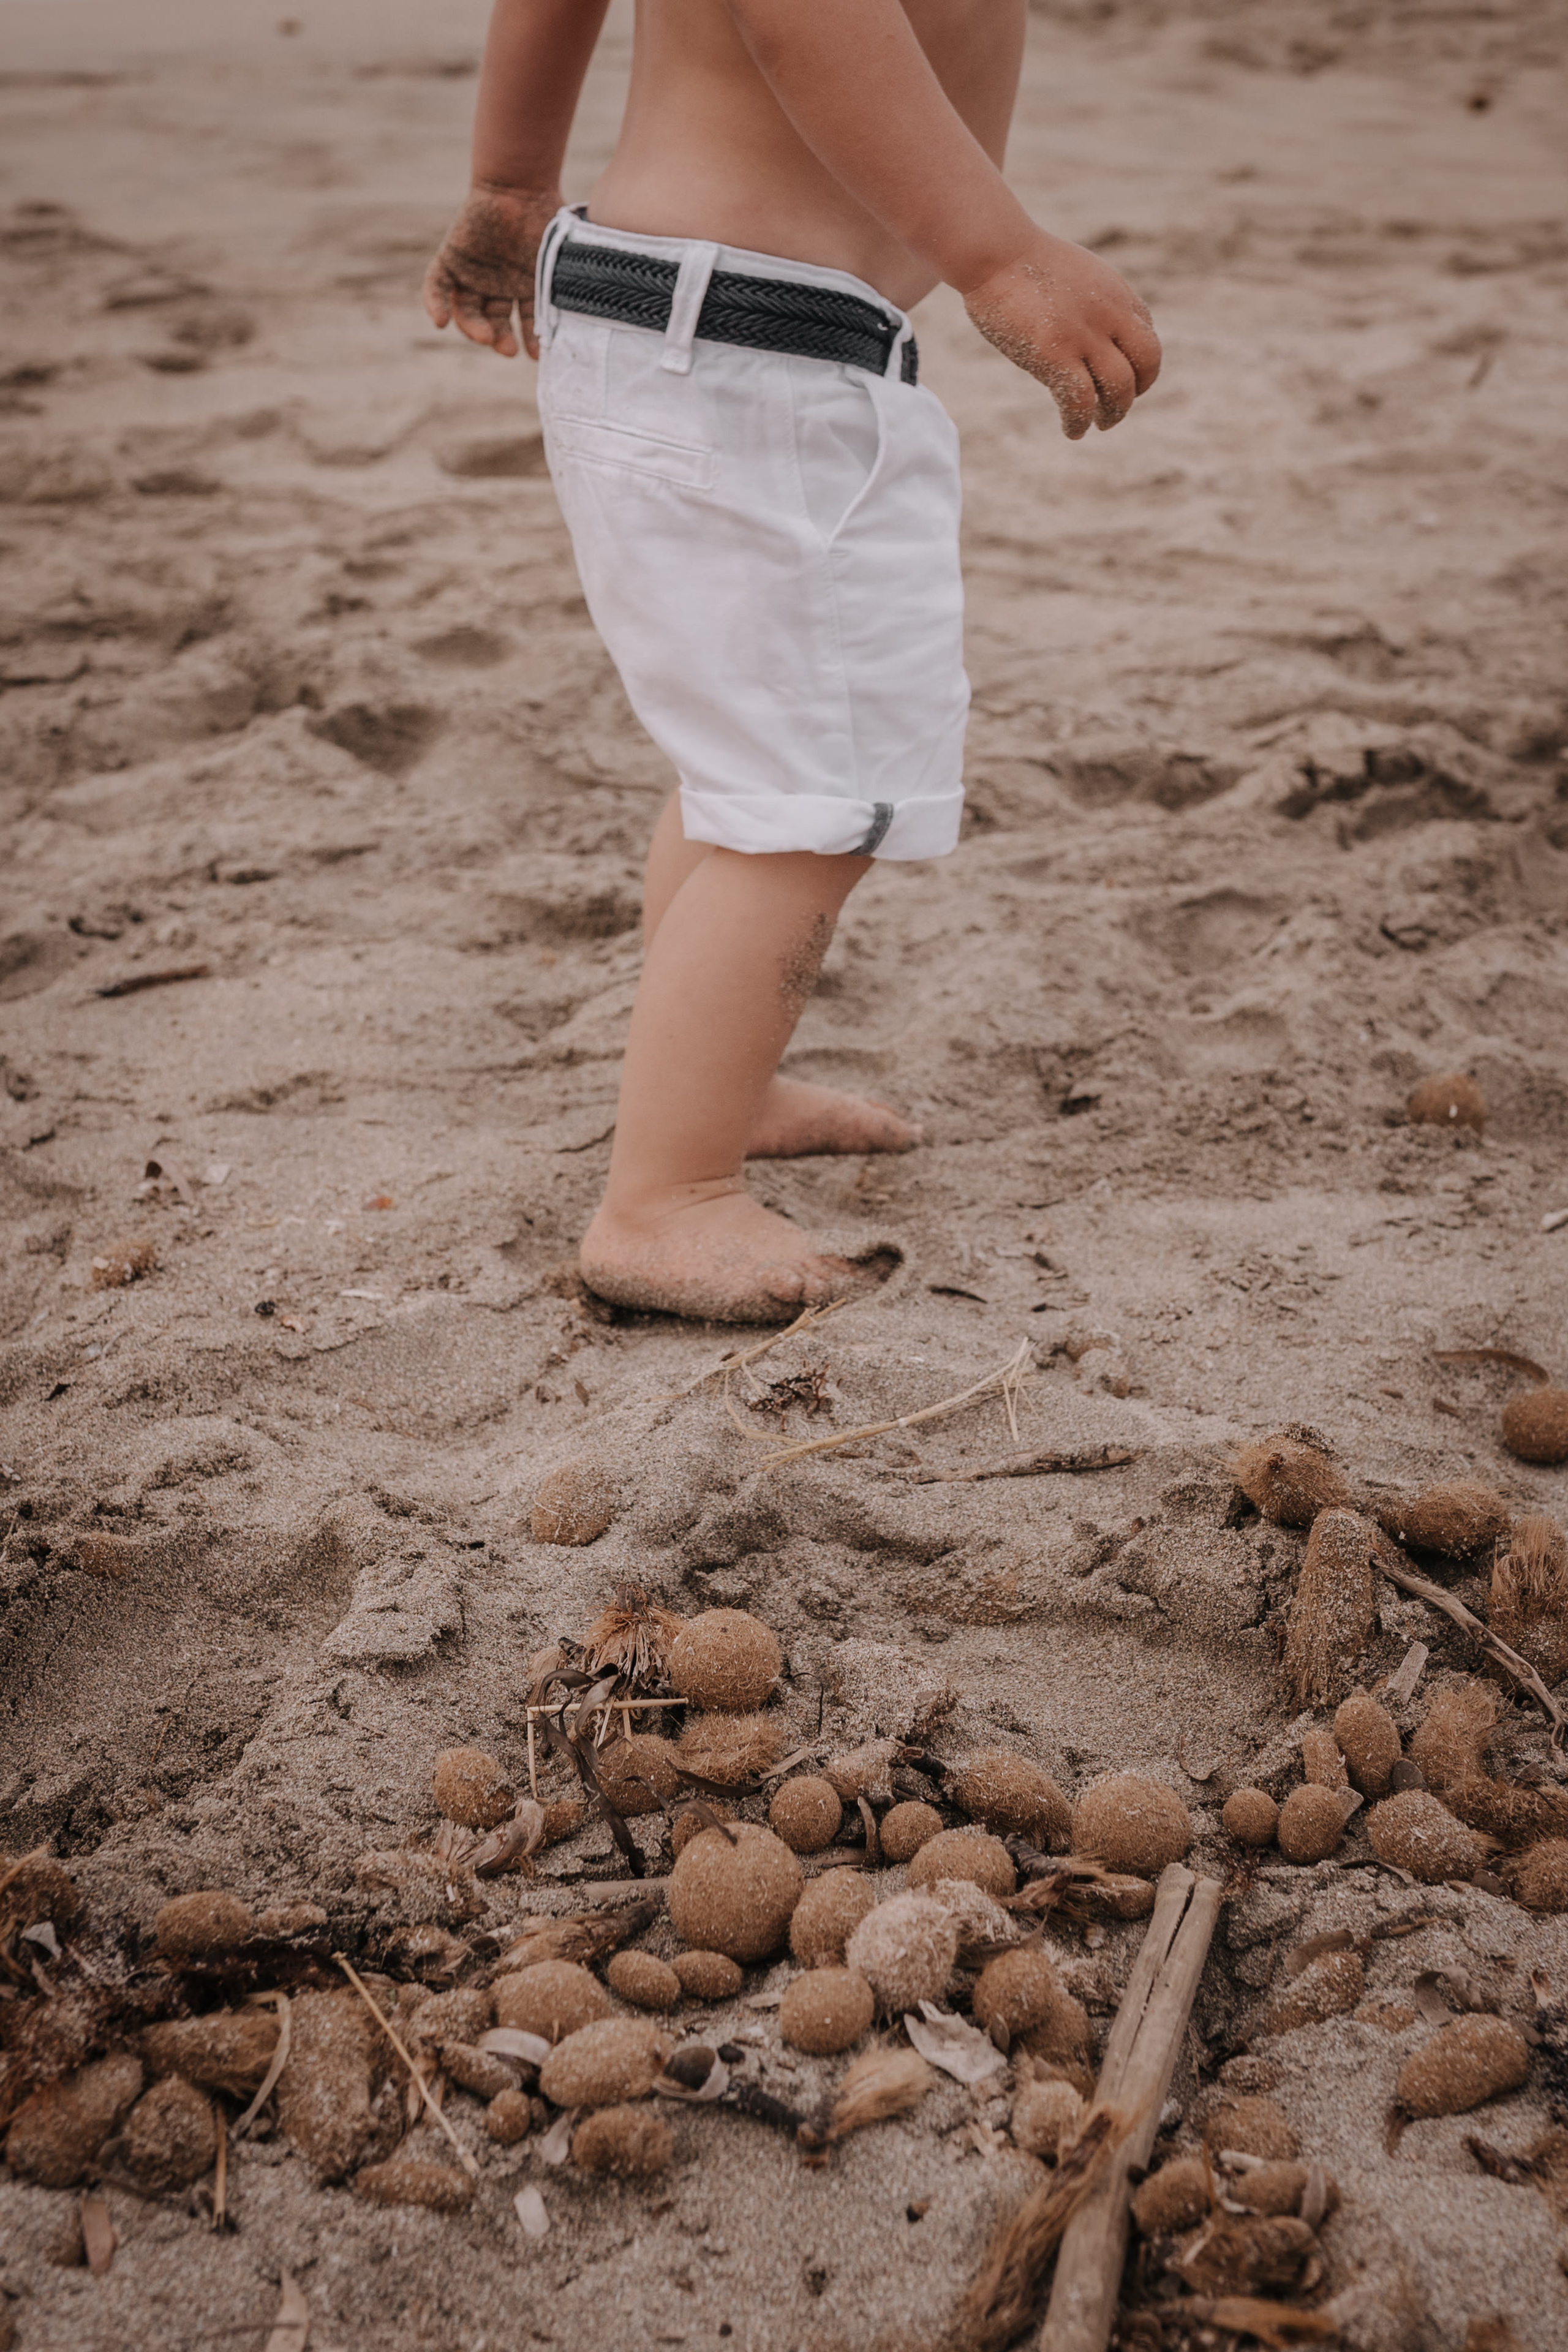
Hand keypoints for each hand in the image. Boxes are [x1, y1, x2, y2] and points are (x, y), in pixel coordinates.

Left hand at [423, 183, 561, 359]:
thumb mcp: (565, 256)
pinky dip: (435, 303)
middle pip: (493, 321)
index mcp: (526, 284)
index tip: (536, 355)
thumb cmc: (548, 214)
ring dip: (473, 329)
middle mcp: (499, 283)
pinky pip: (437, 285)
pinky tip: (439, 322)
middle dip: (500, 339)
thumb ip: (575, 284)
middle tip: (507, 348)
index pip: (524, 321)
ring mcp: (474, 272)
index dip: (530, 341)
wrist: (521, 182)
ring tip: (486, 337)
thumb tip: (595, 314)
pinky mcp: (452, 257)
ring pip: (467, 311)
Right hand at [963, 233, 1160, 439]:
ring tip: (1099, 424)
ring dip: (1113, 414)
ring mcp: (1084, 335)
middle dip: (1138, 390)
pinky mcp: (1055, 355)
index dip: (1139, 363)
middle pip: (1147, 362)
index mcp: (1115, 292)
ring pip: (1120, 388)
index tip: (1122, 376)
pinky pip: (1080, 402)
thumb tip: (1081, 322)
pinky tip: (1071, 431)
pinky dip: (1079, 422)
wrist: (993, 252)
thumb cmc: (1018, 260)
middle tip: (1116, 407)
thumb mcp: (1070, 272)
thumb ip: (1087, 298)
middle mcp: (1109, 314)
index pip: (1145, 334)